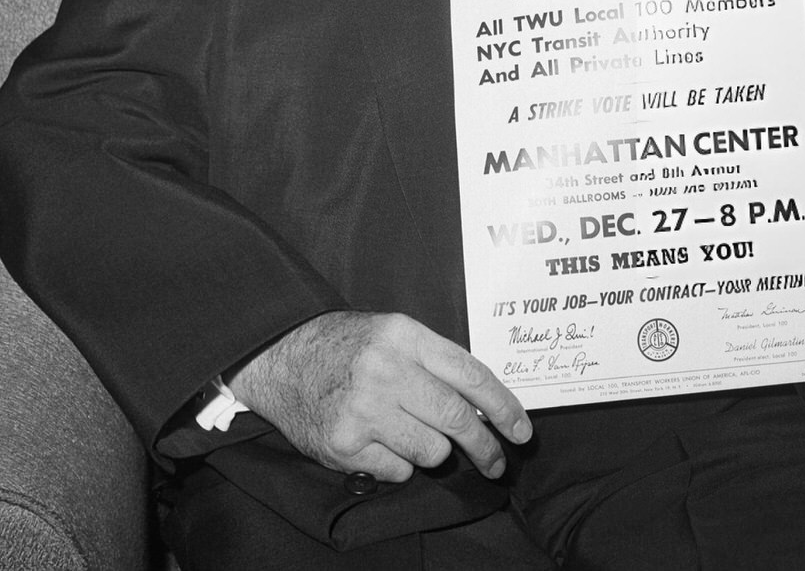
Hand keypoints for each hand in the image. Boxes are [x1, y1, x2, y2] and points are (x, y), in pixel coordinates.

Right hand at [226, 310, 531, 483]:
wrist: (282, 359)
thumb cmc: (346, 347)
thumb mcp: (391, 334)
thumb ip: (434, 361)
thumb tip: (485, 403)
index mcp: (404, 336)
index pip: (469, 373)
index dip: (503, 406)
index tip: (522, 429)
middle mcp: (386, 370)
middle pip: (456, 418)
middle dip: (485, 446)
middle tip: (496, 461)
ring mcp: (365, 409)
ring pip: (431, 450)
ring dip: (432, 451)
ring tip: (410, 434)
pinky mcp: (345, 444)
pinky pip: (398, 470)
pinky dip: (397, 464)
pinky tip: (379, 442)